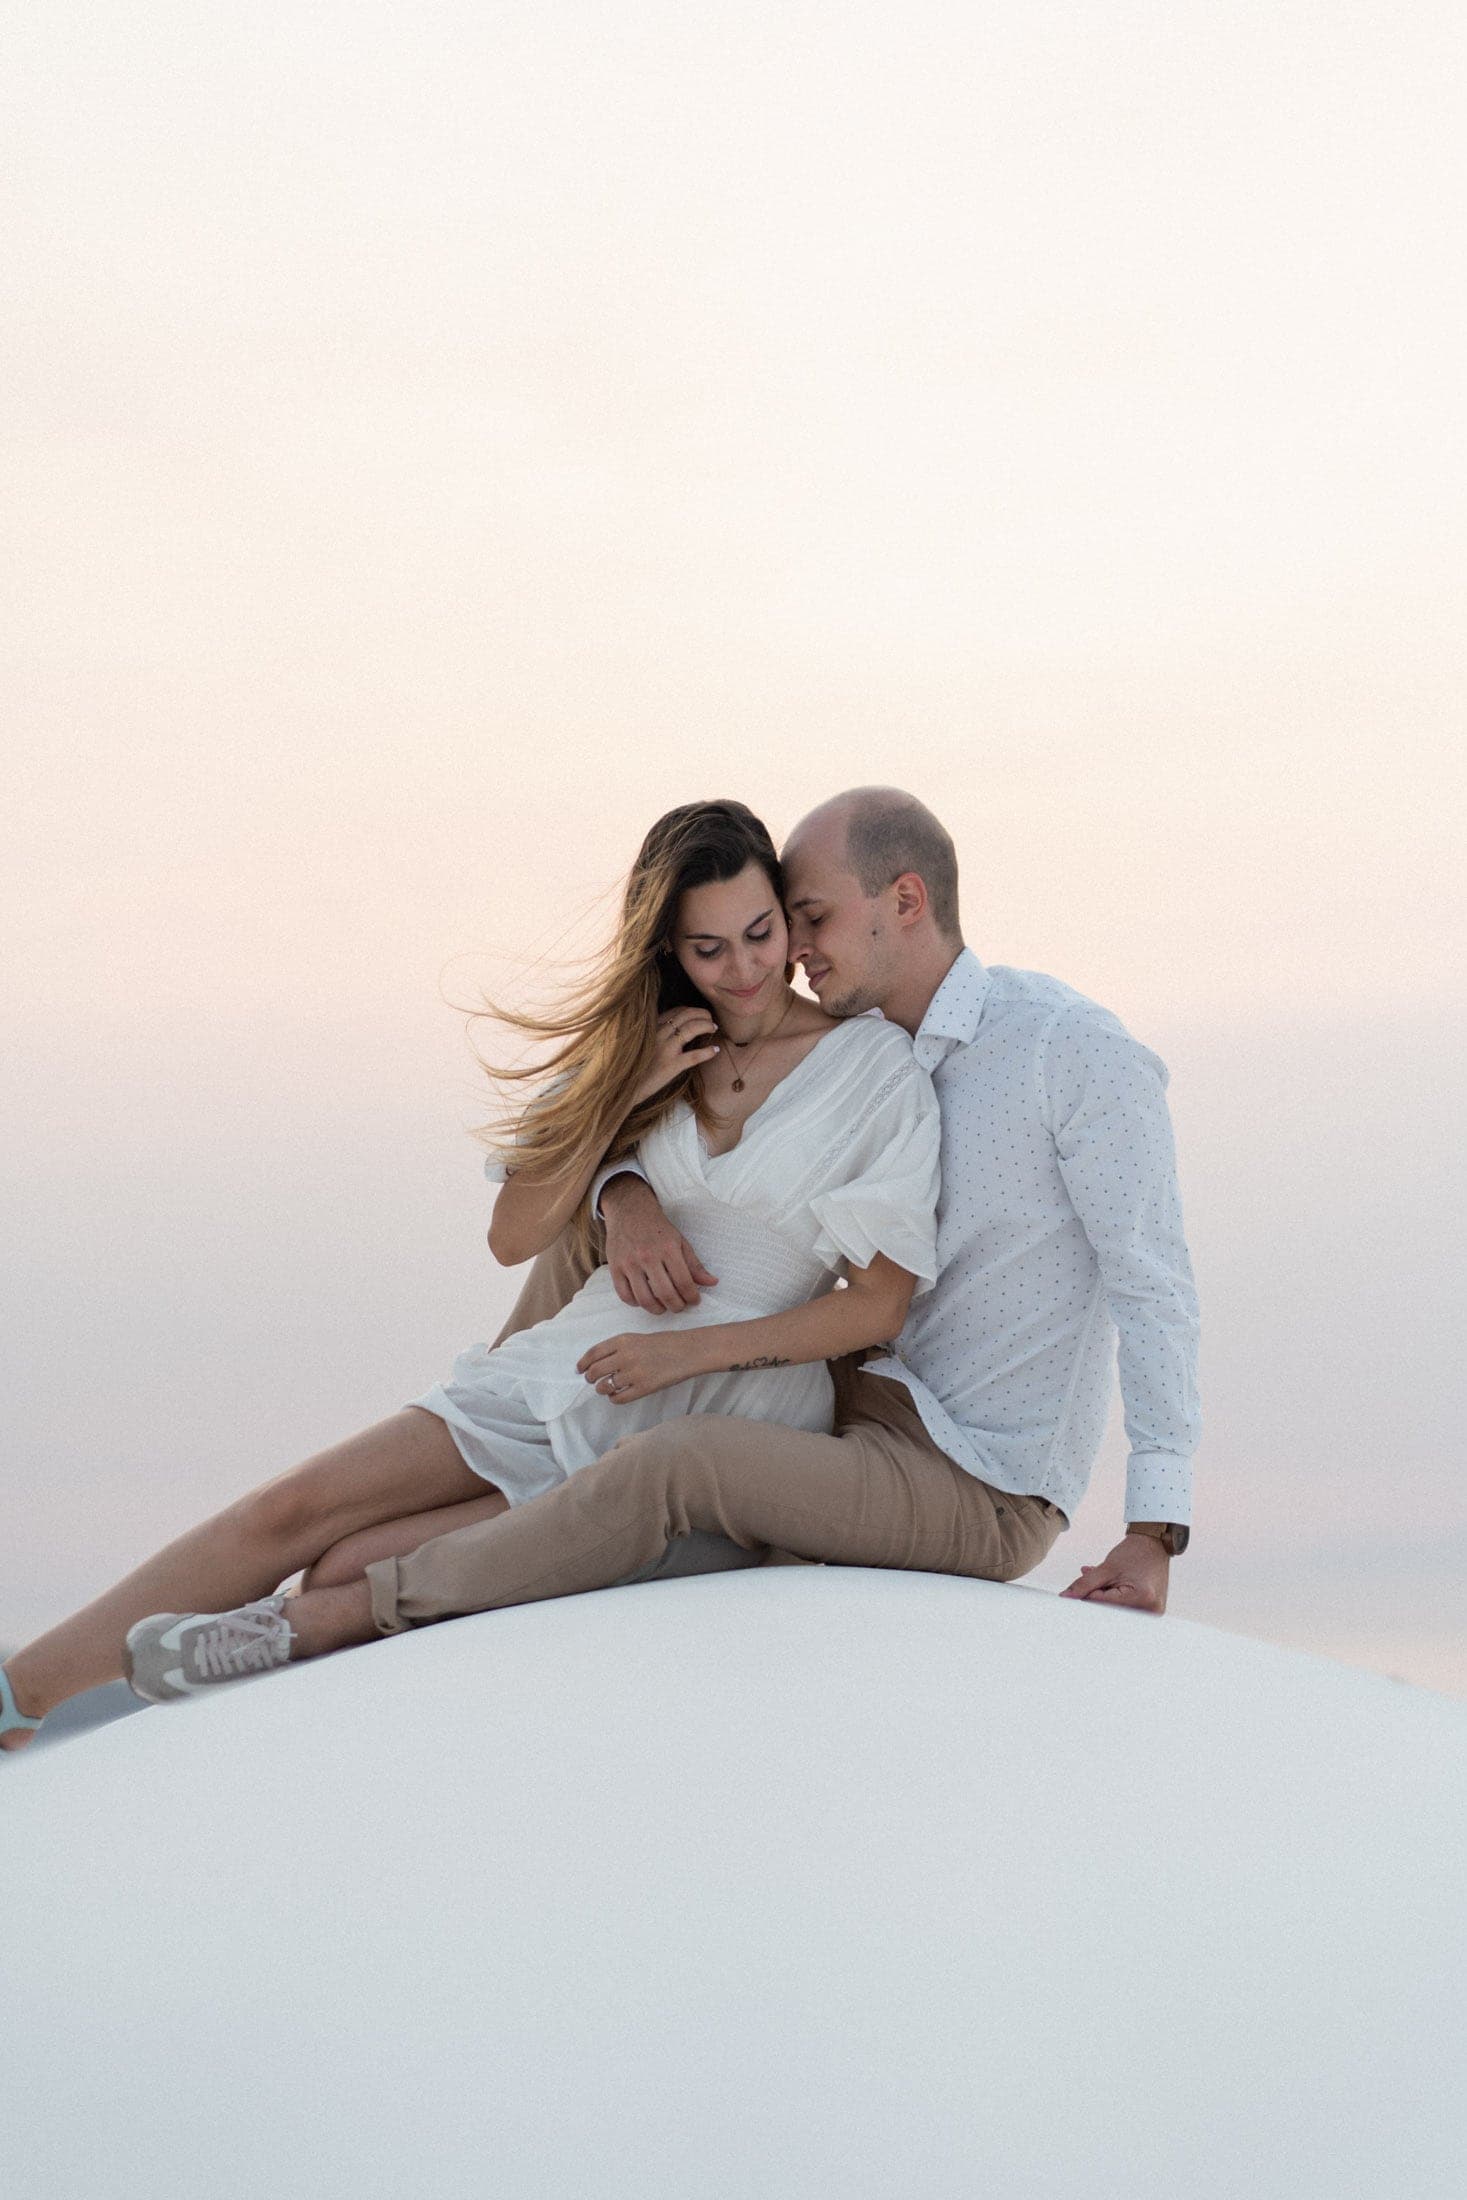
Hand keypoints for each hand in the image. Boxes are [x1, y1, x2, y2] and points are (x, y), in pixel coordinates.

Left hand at [577, 1328, 702, 1404]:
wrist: (687, 1351)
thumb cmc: (663, 1344)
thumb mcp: (637, 1338)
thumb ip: (617, 1348)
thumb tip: (595, 1363)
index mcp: (622, 1340)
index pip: (593, 1354)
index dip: (583, 1363)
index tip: (580, 1369)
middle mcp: (625, 1356)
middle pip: (595, 1371)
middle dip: (590, 1378)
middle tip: (592, 1380)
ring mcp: (634, 1373)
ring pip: (604, 1387)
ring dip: (602, 1389)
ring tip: (606, 1388)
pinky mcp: (644, 1388)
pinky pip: (619, 1398)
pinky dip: (614, 1398)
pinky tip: (617, 1395)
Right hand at [603, 1175, 718, 1313]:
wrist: (630, 1211)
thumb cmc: (657, 1228)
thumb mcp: (680, 1241)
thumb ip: (695, 1264)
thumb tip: (712, 1283)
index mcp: (668, 1249)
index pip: (684, 1282)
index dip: (692, 1297)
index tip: (694, 1300)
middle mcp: (648, 1256)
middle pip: (665, 1293)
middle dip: (676, 1306)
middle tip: (680, 1306)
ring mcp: (629, 1263)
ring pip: (644, 1298)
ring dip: (657, 1309)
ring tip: (663, 1307)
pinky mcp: (615, 1267)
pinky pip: (625, 1295)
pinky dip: (636, 1303)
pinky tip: (644, 1299)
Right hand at [635, 1006, 720, 1105]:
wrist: (623, 1088)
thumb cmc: (630, 1067)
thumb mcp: (638, 1044)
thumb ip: (652, 1034)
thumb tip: (669, 1029)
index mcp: (651, 1028)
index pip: (676, 1011)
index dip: (691, 1010)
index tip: (699, 1015)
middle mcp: (658, 1034)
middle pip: (687, 1015)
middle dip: (703, 1014)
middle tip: (710, 1020)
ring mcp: (665, 1049)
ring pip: (692, 1029)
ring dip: (707, 1026)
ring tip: (714, 1029)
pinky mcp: (671, 1066)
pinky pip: (694, 1056)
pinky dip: (708, 1052)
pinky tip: (715, 1050)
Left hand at [1059, 1534, 1169, 1613]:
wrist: (1153, 1545)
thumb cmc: (1135, 1552)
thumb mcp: (1106, 1568)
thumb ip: (1084, 1584)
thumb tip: (1065, 1597)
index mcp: (1142, 1598)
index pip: (1103, 1606)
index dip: (1088, 1595)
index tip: (1080, 1590)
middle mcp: (1151, 1609)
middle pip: (1111, 1611)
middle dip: (1097, 1597)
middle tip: (1097, 1580)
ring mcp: (1152, 1612)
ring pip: (1116, 1610)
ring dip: (1105, 1597)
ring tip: (1105, 1579)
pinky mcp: (1150, 1611)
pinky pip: (1125, 1609)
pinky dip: (1114, 1598)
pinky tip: (1110, 1584)